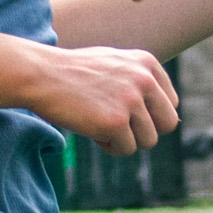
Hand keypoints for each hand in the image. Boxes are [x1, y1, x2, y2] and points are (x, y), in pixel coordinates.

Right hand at [23, 46, 179, 152]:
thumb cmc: (74, 72)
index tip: (127, 114)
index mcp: (147, 64)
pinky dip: (109, 146)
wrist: (41, 75)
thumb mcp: (115, 63)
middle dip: (146, 132)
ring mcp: (131, 101)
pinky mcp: (115, 122)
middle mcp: (144, 80)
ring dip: (126, 140)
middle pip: (168, 124)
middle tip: (120, 128)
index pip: (171, 104)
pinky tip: (91, 130)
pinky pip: (126, 149)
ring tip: (101, 126)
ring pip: (148, 141)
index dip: (150, 116)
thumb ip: (141, 79)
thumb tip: (168, 112)